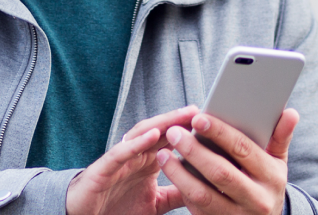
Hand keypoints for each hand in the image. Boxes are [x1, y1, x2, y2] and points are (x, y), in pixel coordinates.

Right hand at [66, 106, 197, 214]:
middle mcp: (136, 156)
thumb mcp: (156, 203)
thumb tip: (204, 190)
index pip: (171, 141)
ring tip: (182, 116)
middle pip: (160, 131)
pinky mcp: (105, 167)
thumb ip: (176, 194)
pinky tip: (153, 134)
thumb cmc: (116, 207)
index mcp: (148, 162)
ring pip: (142, 135)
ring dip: (162, 124)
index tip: (212, 124)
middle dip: (179, 120)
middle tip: (201, 111)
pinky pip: (122, 151)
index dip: (189, 131)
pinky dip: (137, 142)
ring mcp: (121, 159)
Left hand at [157, 109, 299, 214]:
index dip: (219, 133)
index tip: (198, 117)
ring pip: (203, 195)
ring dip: (179, 173)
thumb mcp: (276, 163)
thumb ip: (279, 137)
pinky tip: (170, 172)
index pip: (243, 150)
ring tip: (163, 153)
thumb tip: (290, 112)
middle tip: (173, 132)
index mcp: (271, 177)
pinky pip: (196, 208)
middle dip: (194, 151)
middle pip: (220, 173)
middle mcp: (257, 199)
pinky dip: (181, 189)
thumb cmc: (266, 183)